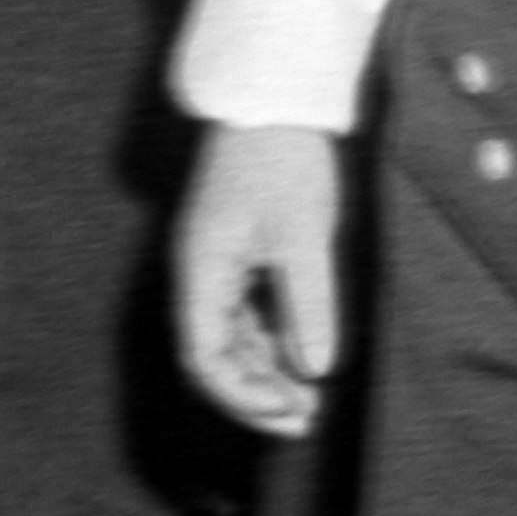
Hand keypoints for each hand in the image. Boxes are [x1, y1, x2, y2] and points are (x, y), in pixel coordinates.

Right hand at [176, 125, 351, 436]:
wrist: (277, 95)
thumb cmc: (284, 157)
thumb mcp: (303, 232)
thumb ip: (307, 303)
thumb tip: (316, 368)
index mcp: (200, 269)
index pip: (203, 357)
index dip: (242, 395)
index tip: (289, 412)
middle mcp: (201, 274)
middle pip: (215, 356)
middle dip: (256, 393)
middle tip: (307, 420)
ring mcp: (220, 264)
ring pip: (234, 338)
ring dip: (268, 372)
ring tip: (313, 400)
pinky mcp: (242, 254)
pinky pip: (251, 314)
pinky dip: (275, 341)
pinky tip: (309, 357)